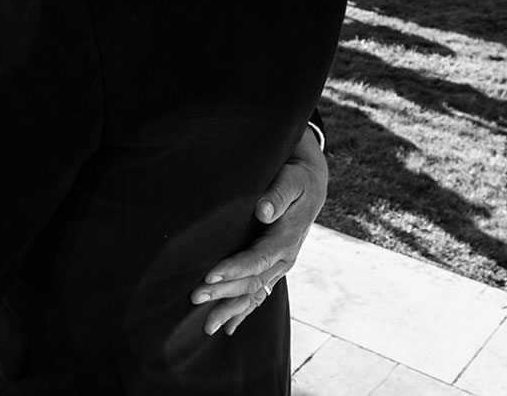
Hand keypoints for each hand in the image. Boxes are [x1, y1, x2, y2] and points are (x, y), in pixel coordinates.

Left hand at [190, 129, 326, 336]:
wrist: (311, 184)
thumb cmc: (297, 179)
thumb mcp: (292, 180)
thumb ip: (278, 194)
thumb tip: (263, 210)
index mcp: (286, 240)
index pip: (256, 260)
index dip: (233, 269)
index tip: (208, 274)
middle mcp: (284, 258)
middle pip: (251, 282)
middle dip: (223, 292)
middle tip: (194, 298)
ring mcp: (279, 266)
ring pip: (254, 294)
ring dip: (230, 309)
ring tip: (207, 326)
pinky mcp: (274, 267)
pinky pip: (259, 294)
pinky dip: (243, 311)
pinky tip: (229, 328)